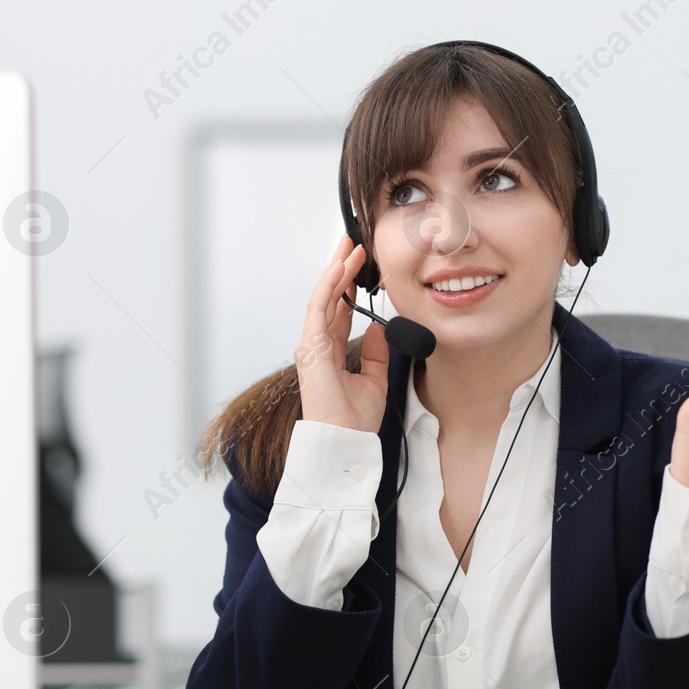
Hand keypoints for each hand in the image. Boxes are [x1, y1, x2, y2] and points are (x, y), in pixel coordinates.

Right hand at [296, 235, 387, 432]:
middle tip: (352, 245)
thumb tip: (377, 326)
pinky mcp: (311, 348)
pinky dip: (329, 287)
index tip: (360, 265)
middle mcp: (317, 346)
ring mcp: (311, 346)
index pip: (337, 311)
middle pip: (328, 298)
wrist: (345, 442)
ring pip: (322, 298)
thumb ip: (375, 353)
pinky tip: (340, 269)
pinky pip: (319, 309)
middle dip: (340, 270)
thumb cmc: (355, 421)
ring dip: (336, 271)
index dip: (348, 287)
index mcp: (330, 353)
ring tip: (349, 248)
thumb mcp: (375, 380)